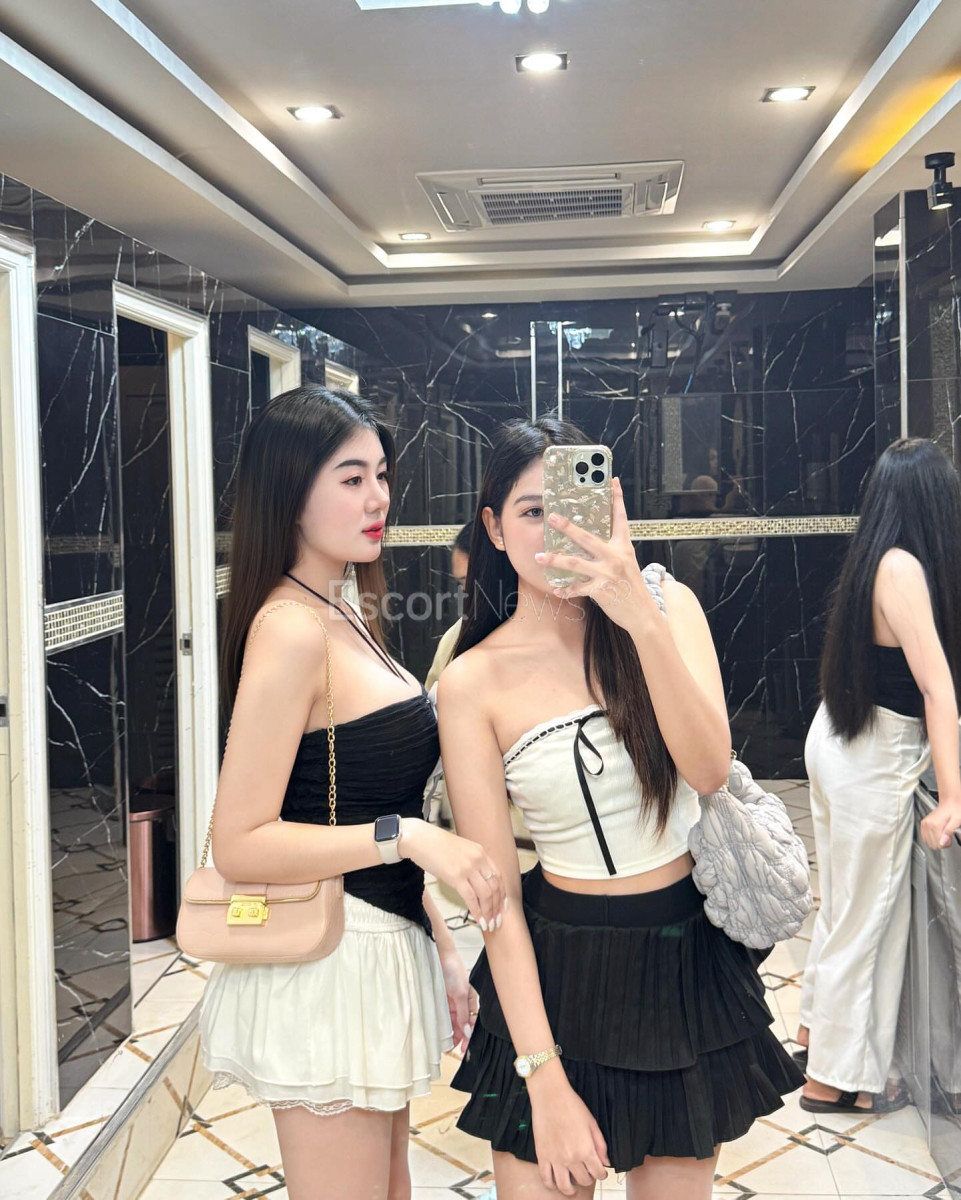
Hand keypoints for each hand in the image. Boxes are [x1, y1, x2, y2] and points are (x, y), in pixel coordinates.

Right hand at [400, 820, 506, 930]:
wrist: (420, 839)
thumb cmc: (436, 845)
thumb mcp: (461, 849)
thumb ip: (472, 862)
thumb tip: (476, 881)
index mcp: (480, 852)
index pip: (498, 876)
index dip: (502, 894)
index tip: (503, 907)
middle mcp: (478, 859)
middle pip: (495, 887)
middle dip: (497, 907)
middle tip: (497, 921)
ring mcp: (468, 868)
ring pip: (486, 894)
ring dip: (489, 912)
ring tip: (489, 924)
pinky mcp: (456, 877)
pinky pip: (471, 898)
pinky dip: (477, 911)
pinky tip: (478, 920)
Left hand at [439, 946, 477, 1051]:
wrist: (439, 956)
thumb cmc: (454, 970)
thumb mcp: (460, 993)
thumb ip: (463, 1013)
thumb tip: (467, 1032)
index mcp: (471, 1000)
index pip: (471, 1021)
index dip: (469, 1035)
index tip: (465, 1048)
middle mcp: (462, 1002)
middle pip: (462, 1024)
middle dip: (460, 1037)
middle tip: (456, 1050)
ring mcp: (451, 1002)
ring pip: (453, 1022)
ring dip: (452, 1034)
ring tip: (448, 1047)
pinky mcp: (441, 1001)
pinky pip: (443, 1016)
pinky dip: (444, 1026)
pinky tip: (442, 1035)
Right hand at [529, 1071, 609, 1194]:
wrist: (550, 1095)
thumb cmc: (572, 1105)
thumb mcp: (592, 1123)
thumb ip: (600, 1145)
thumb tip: (605, 1162)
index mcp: (586, 1149)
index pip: (598, 1173)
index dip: (602, 1174)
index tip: (601, 1171)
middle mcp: (571, 1158)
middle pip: (583, 1180)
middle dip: (588, 1178)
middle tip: (587, 1173)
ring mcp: (555, 1159)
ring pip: (564, 1185)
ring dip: (570, 1190)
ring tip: (572, 1187)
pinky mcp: (542, 1156)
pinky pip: (546, 1178)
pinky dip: (551, 1184)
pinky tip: (555, 1182)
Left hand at [535, 478, 657, 630]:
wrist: (643, 613)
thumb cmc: (633, 588)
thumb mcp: (628, 563)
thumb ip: (613, 551)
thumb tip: (594, 542)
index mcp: (624, 547)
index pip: (620, 518)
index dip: (617, 498)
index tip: (612, 481)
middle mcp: (615, 557)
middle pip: (587, 537)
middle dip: (567, 527)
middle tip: (552, 517)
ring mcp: (607, 573)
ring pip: (575, 563)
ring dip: (554, 560)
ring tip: (539, 556)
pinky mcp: (600, 590)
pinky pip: (577, 588)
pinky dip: (565, 590)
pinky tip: (556, 590)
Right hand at [921, 798, 960, 849]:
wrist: (950, 801)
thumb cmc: (955, 810)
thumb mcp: (957, 821)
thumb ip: (949, 831)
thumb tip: (942, 842)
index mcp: (935, 824)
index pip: (938, 844)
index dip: (946, 844)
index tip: (950, 838)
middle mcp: (928, 824)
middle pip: (933, 844)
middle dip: (941, 843)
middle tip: (947, 836)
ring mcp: (924, 823)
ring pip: (928, 842)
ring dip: (936, 841)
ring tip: (942, 834)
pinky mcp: (923, 823)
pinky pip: (924, 837)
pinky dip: (931, 838)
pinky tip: (937, 833)